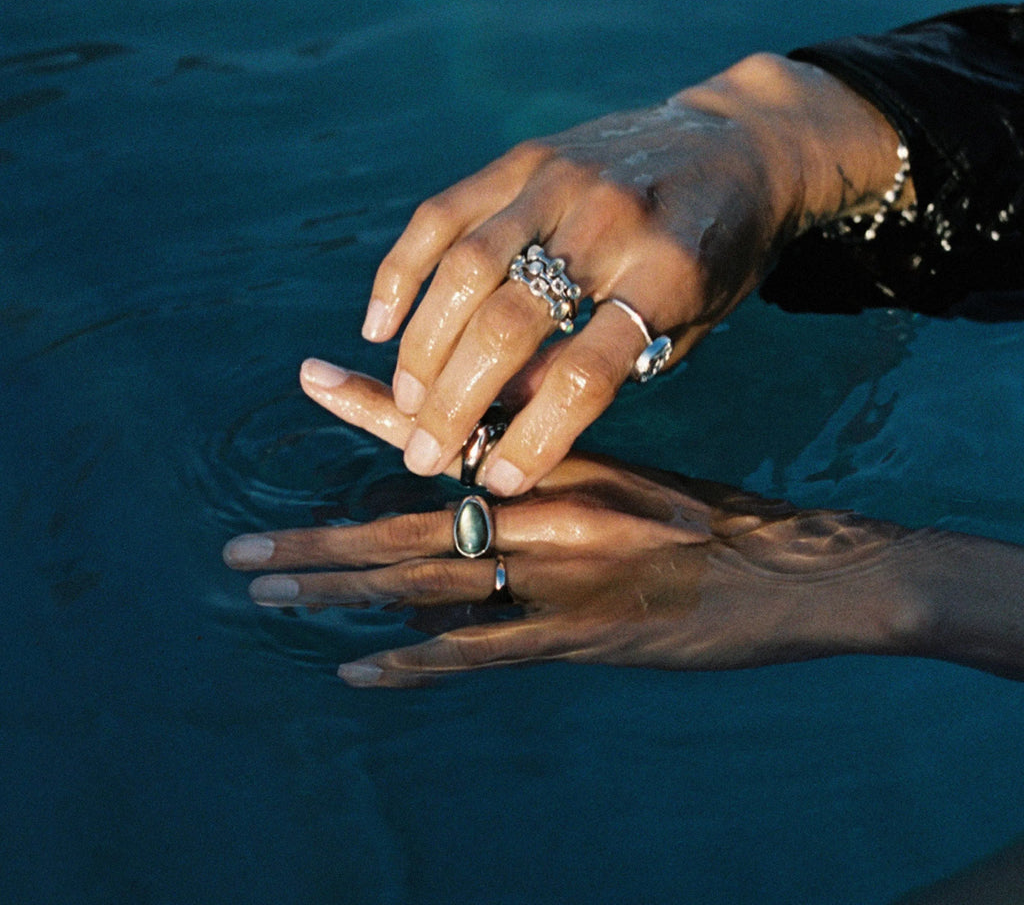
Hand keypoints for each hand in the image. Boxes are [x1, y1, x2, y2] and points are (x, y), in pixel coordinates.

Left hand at [224, 364, 914, 687]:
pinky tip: (356, 671)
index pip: (450, 428)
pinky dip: (413, 663)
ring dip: (342, 594)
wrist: (805, 572)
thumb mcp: (639, 479)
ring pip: (427, 583)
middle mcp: (548, 511)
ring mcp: (559, 578)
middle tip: (241, 551)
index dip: (373, 407)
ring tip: (269, 596)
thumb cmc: (722, 523)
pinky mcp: (580, 640)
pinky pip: (479, 654)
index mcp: (561, 462)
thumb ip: (563, 476)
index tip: (310, 377)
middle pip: (412, 522)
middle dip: (320, 539)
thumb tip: (492, 474)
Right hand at [358, 54, 905, 495]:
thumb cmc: (718, 254)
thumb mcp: (690, 323)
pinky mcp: (524, 157)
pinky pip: (441, 214)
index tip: (500, 479)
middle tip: (426, 455)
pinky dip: (401, 271)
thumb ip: (607, 365)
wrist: (740, 144)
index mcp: (669, 275)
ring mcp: (560, 180)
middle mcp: (610, 221)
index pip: (586, 373)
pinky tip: (379, 324)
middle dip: (456, 402)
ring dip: (422, 347)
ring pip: (463, 269)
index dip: (535, 437)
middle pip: (509, 323)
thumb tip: (510, 412)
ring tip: (407, 401)